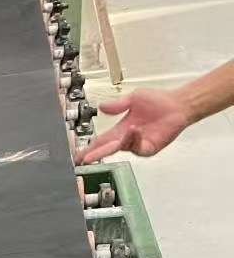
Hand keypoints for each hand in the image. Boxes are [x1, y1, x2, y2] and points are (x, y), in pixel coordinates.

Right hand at [75, 88, 191, 164]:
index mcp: (120, 129)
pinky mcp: (148, 148)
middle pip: (107, 149)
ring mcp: (137, 144)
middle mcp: (127, 138)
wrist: (178, 105)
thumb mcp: (133, 98)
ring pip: (122, 147)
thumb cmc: (159, 101)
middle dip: (95, 154)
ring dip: (121, 140)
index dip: (90, 148)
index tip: (78, 155)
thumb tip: (101, 107)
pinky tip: (135, 129)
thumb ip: (117, 105)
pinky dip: (134, 139)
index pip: (101, 141)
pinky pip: (137, 147)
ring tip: (128, 128)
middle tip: (85, 159)